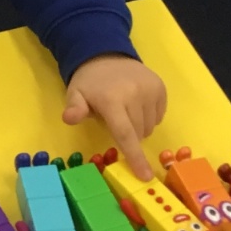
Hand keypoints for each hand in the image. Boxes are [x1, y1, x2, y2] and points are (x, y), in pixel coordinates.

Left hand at [62, 54, 166, 178]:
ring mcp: (151, 90)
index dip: (135, 157)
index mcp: (112, 100)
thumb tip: (69, 119)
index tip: (144, 176)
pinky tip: (137, 105)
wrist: (106, 54)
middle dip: (129, 136)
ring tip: (125, 112)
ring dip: (140, 127)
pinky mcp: (161, 87)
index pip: (125, 134)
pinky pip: (159, 115)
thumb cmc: (90, 82)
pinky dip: (150, 117)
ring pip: (150, 126)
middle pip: (138, 133)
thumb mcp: (75, 94)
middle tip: (115, 122)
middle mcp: (135, 94)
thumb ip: (75, 108)